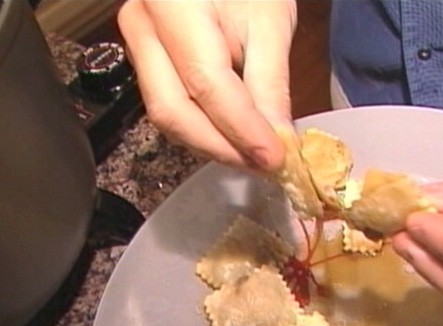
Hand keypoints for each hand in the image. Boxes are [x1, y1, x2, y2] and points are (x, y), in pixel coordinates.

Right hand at [118, 0, 296, 170]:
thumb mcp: (270, 23)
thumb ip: (270, 85)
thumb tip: (277, 141)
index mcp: (172, 5)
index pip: (206, 84)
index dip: (242, 129)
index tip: (276, 157)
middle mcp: (142, 27)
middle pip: (173, 110)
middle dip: (222, 147)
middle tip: (265, 165)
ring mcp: (137, 45)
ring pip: (167, 115)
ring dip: (213, 144)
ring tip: (254, 155)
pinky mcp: (146, 61)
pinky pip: (170, 105)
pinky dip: (204, 128)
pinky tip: (234, 137)